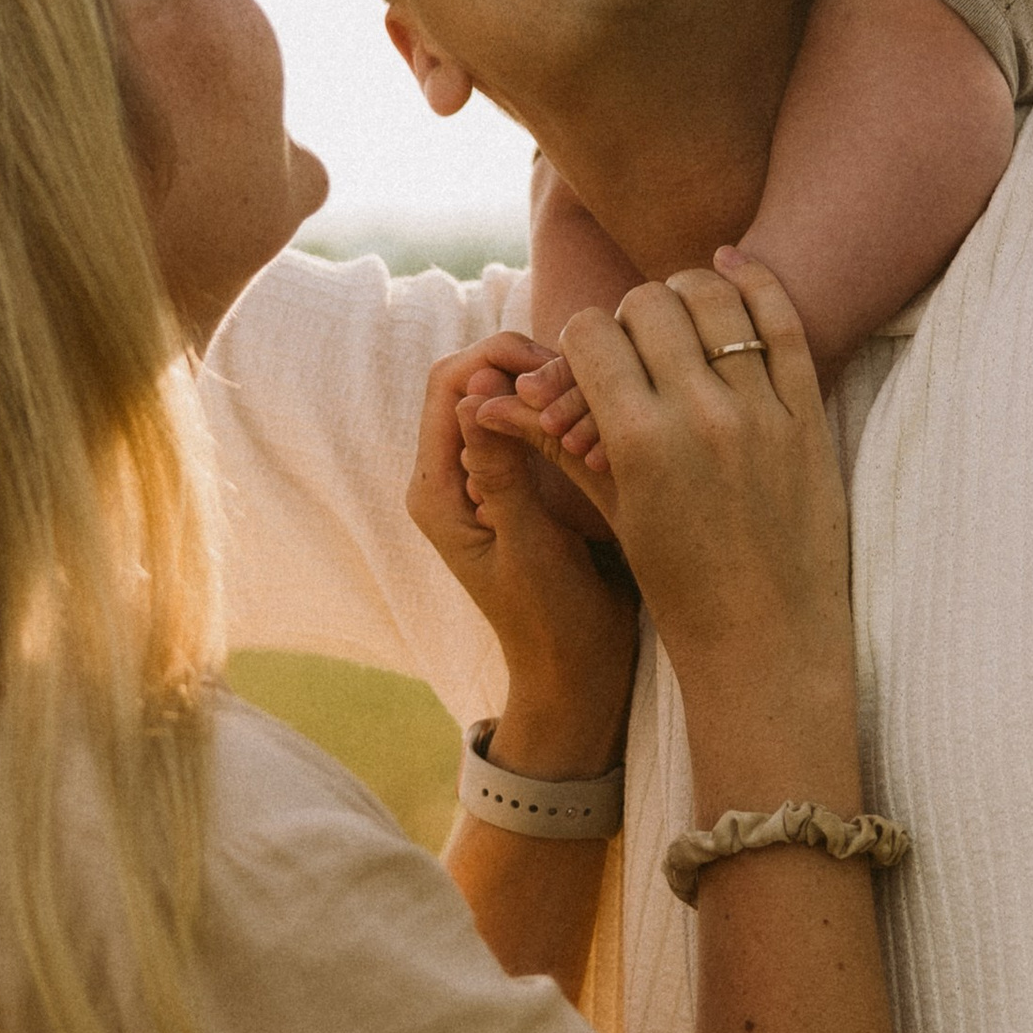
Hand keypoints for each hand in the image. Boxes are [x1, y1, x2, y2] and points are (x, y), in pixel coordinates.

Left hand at [407, 334, 637, 756]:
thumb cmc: (553, 622)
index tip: (555, 368)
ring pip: (502, 396)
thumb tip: (476, 398)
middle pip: (472, 381)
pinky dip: (556, 407)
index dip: (496, 360)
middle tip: (583, 377)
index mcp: (436, 492)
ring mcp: (483, 476)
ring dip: (543, 384)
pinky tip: (595, 415)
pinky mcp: (517, 482)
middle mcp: (450, 476)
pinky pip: (526, 421)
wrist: (575, 672)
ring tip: (592, 396)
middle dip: (522, 365)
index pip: (448, 388)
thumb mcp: (531, 547)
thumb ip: (502, 473)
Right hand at [475, 257, 850, 695]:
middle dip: (630, 311)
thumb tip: (483, 400)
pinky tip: (734, 268)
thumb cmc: (676, 585)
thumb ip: (557, 441)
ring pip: (715, 296)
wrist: (766, 641)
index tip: (589, 352)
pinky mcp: (809, 416)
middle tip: (636, 336)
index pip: (591, 333)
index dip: (580, 335)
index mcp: (638, 443)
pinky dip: (756, 284)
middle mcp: (700, 418)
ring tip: (680, 310)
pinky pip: (784, 321)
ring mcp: (762, 412)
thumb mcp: (612, 511)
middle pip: (649, 302)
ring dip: (688, 291)